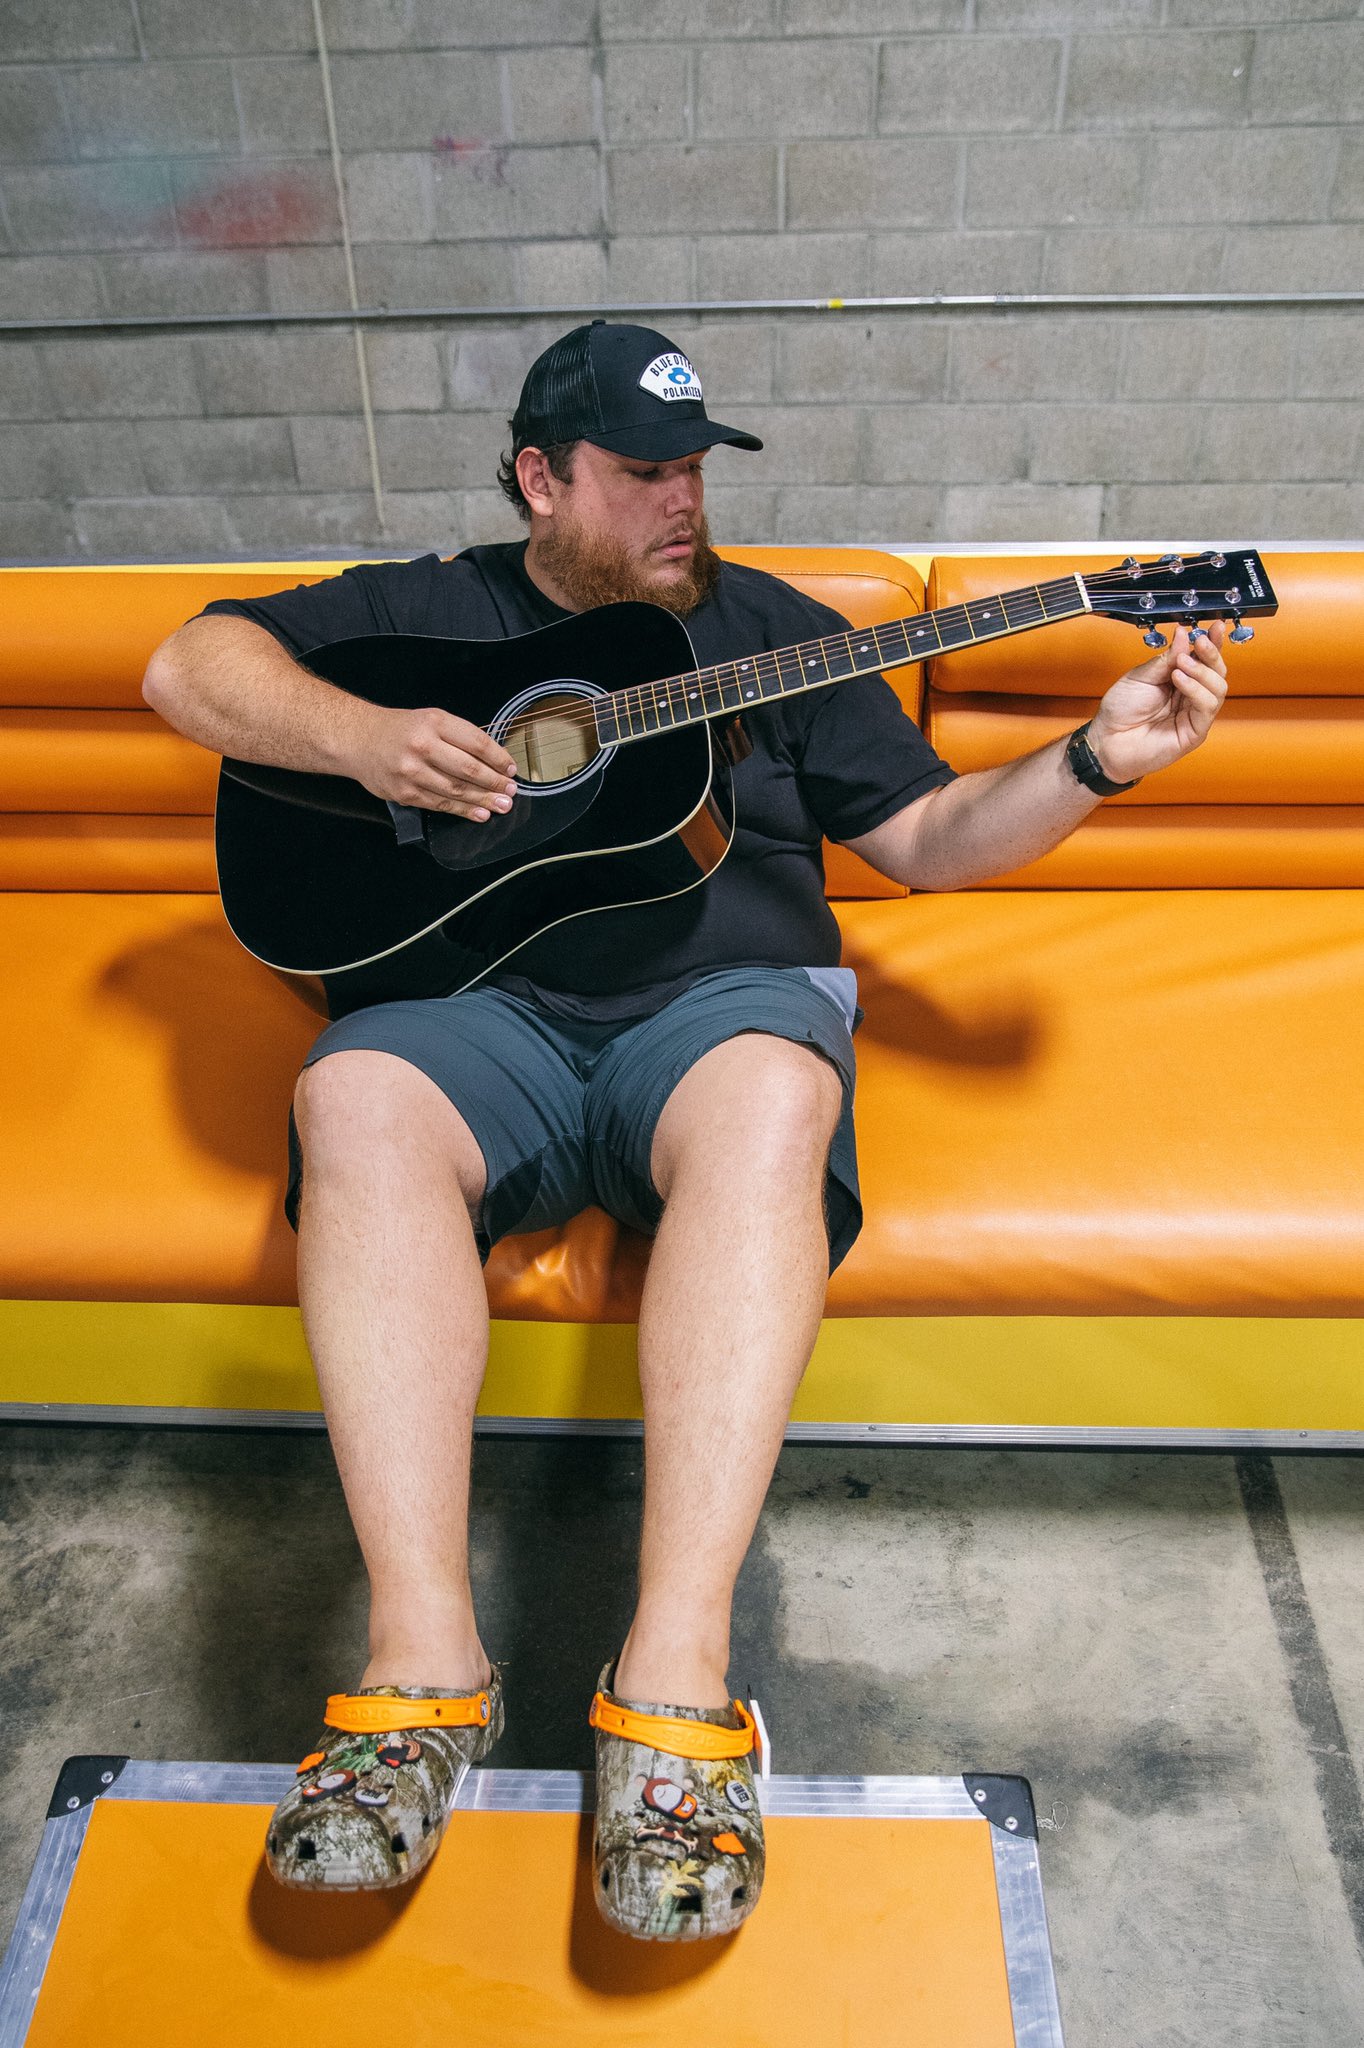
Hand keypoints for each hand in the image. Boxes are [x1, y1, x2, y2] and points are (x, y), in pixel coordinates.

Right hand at [348, 705, 518, 821]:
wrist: (358, 740)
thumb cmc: (399, 730)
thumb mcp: (430, 719)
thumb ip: (458, 737)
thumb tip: (493, 761)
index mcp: (434, 722)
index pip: (475, 742)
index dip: (498, 758)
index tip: (511, 769)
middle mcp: (423, 746)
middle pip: (468, 769)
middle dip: (494, 783)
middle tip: (511, 791)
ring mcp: (412, 771)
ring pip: (456, 790)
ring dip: (483, 800)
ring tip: (501, 805)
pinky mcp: (405, 793)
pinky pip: (440, 804)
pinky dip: (462, 810)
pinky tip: (478, 813)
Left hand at [1087, 622, 1229, 783]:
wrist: (1107, 741)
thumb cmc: (1120, 711)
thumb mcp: (1140, 676)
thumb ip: (1165, 659)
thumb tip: (1183, 635)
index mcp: (1180, 679)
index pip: (1204, 659)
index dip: (1213, 642)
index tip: (1216, 626)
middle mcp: (1191, 696)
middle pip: (1217, 671)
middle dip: (1211, 654)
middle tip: (1199, 641)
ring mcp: (1194, 714)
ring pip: (1218, 688)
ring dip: (1202, 671)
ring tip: (1181, 664)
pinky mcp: (1195, 732)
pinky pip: (1207, 707)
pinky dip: (1196, 690)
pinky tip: (1179, 680)